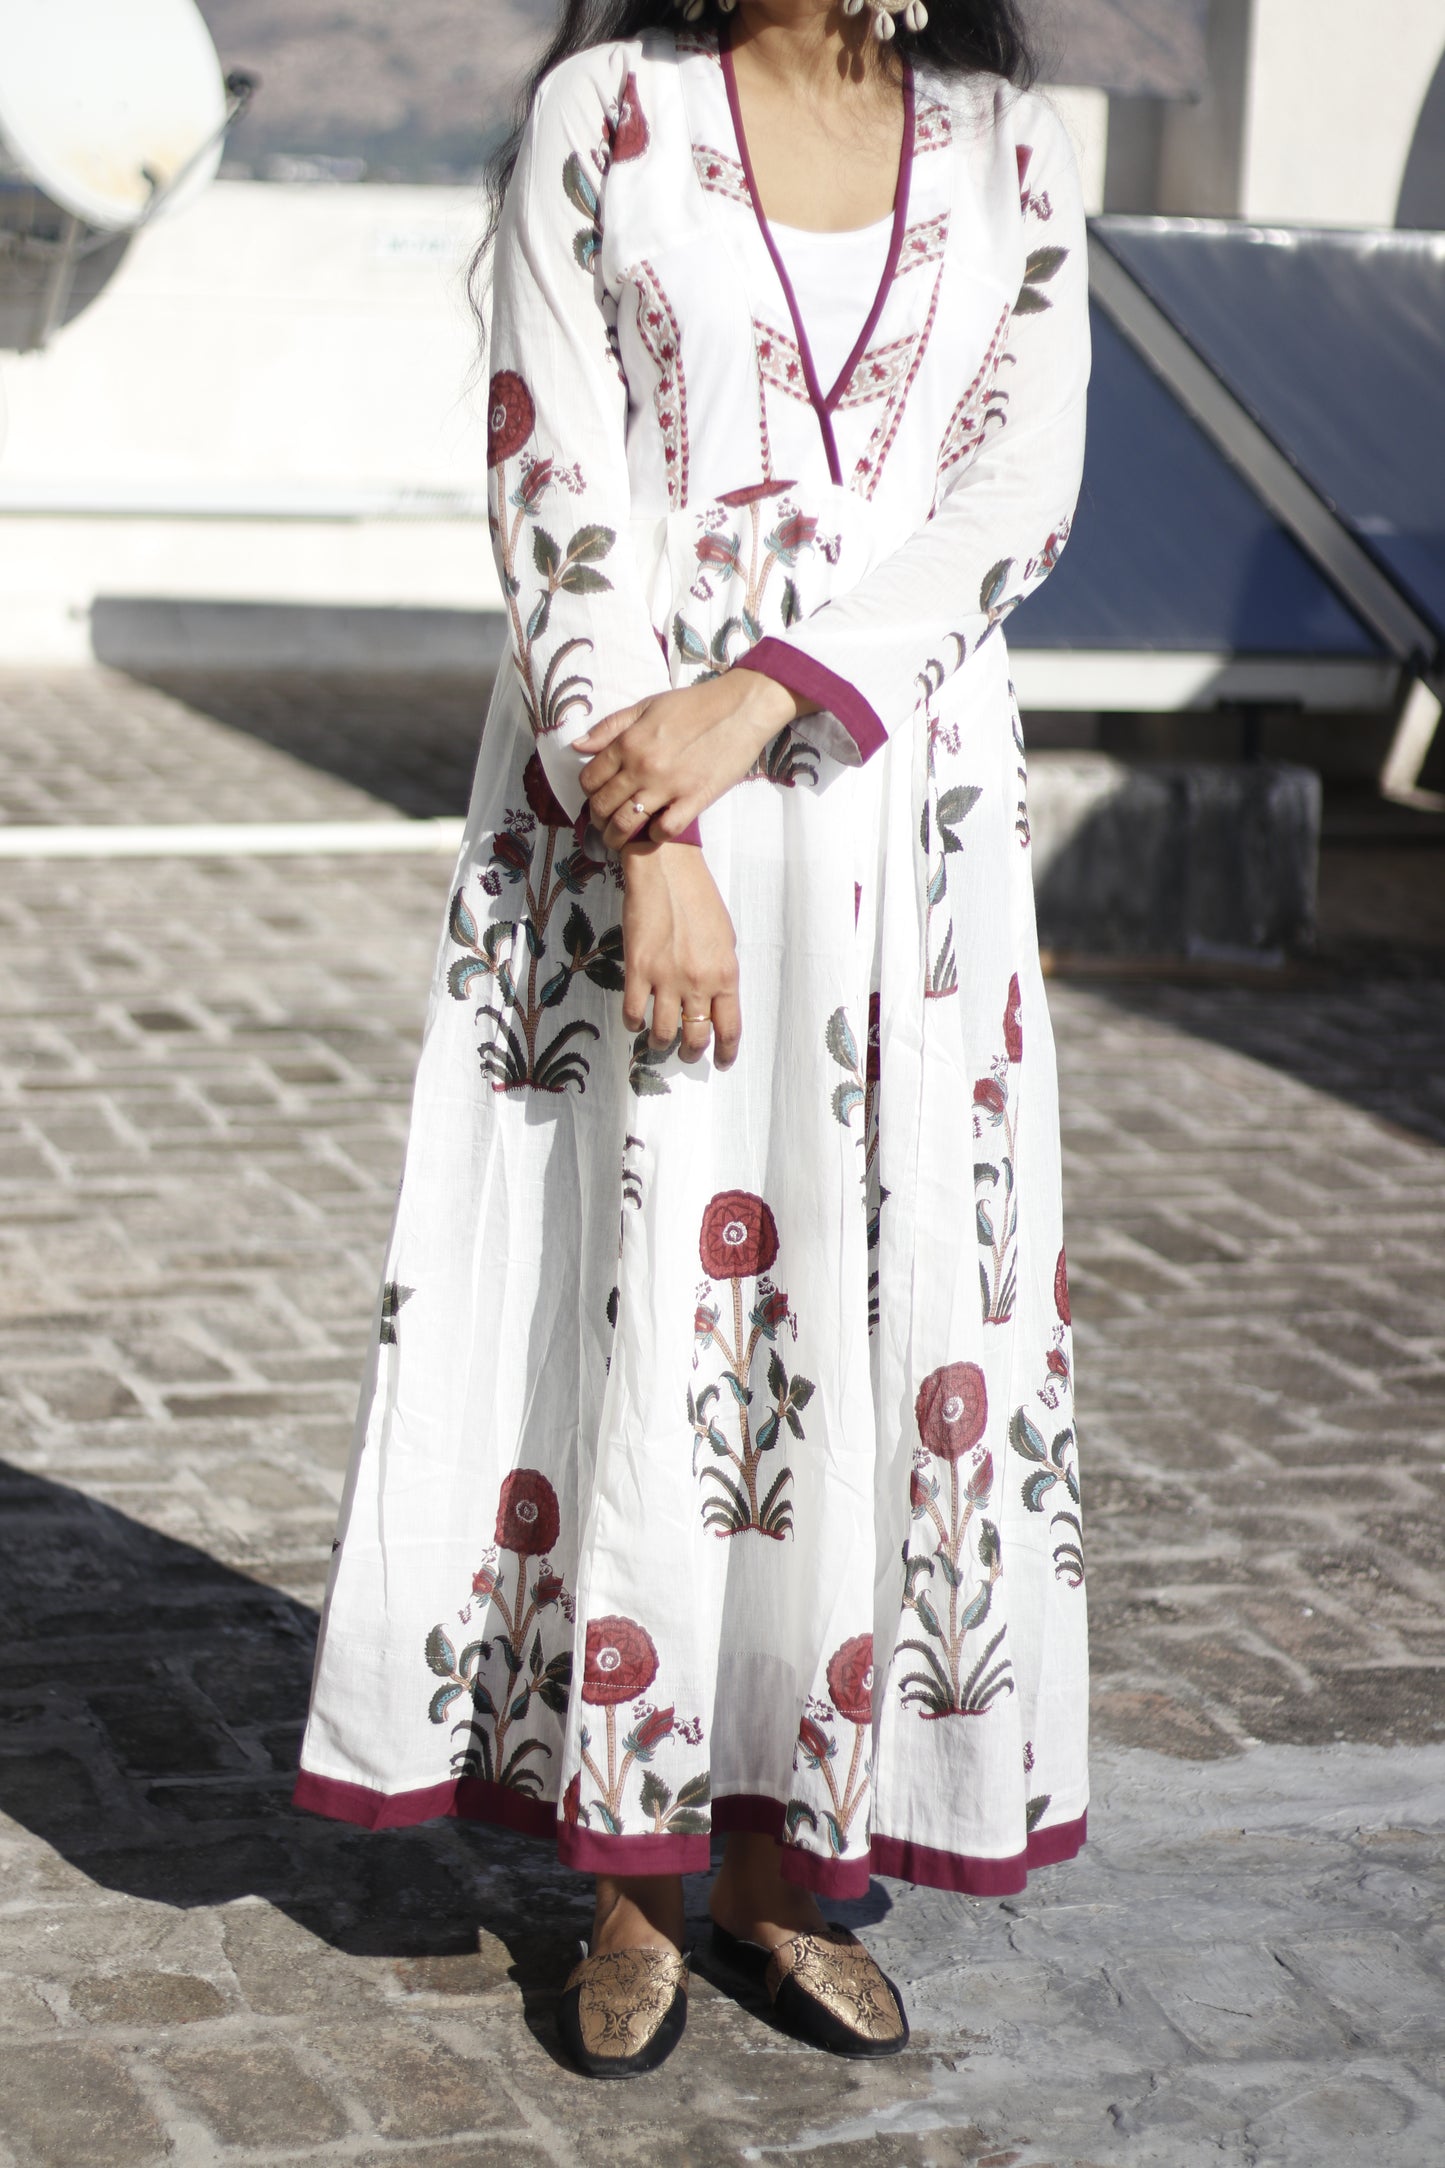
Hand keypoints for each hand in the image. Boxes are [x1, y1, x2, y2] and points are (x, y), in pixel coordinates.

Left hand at [577, 668, 802, 850]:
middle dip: (597, 819)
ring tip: (618, 838)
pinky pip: (664, 830)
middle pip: (603, 805)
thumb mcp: (646, 707)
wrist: (740, 709)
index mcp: (629, 743)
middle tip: (602, 822)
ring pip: (626, 824)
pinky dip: (654, 836)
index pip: (590, 779)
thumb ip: (610, 728)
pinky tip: (654, 831)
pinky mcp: (694, 800)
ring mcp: (669, 786)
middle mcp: (643, 767)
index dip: (587, 791)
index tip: (595, 795)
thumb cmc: (694, 705)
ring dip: (616, 836)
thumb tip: (577, 746)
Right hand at [622, 838, 741, 1067]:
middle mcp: (698, 982)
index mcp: (726, 975)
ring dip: (662, 1045)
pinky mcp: (637, 969)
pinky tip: (636, 1022)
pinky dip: (635, 1024)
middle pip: (696, 1037)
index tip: (721, 1062)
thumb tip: (714, 1001)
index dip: (725, 1052)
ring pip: (664, 1033)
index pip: (729, 1029)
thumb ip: (720, 974)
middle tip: (687, 1053)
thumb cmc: (699, 899)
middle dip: (692, 1053)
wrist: (667, 871)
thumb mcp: (725, 939)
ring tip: (660, 1043)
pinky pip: (633, 1013)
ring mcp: (666, 978)